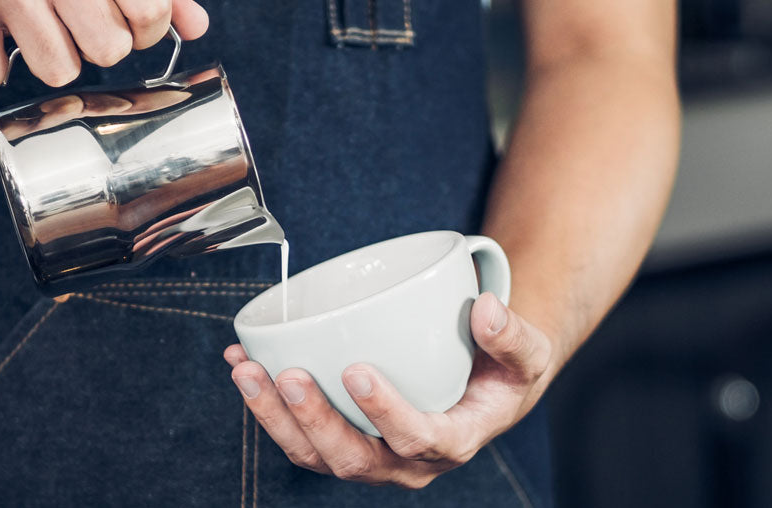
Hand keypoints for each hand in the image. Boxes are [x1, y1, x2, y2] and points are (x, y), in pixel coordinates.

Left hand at [224, 293, 556, 487]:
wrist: (484, 388)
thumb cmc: (503, 371)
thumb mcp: (528, 354)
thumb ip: (512, 334)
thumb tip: (486, 309)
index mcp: (453, 441)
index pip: (418, 439)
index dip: (385, 413)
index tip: (356, 372)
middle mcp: (407, 462)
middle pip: (352, 459)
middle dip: (314, 420)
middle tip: (288, 375)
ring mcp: (371, 457)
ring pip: (315, 455)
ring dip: (275, 416)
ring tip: (247, 370)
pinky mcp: (344, 441)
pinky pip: (299, 435)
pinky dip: (266, 403)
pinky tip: (243, 362)